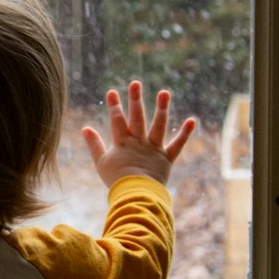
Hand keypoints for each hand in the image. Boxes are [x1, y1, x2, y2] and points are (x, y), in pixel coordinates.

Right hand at [81, 80, 195, 189]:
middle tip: (136, 83)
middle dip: (136, 99)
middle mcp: (139, 142)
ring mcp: (154, 149)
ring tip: (165, 92)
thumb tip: (85, 128)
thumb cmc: (116, 180)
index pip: (117, 120)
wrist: (135, 194)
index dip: (115, 106)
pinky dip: (185, 133)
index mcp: (122, 143)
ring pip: (159, 125)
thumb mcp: (101, 163)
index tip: (113, 91)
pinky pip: (177, 145)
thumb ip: (94, 145)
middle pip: (137, 117)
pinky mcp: (167, 158)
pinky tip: (192, 120)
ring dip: (162, 108)